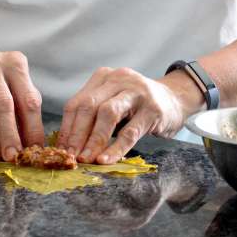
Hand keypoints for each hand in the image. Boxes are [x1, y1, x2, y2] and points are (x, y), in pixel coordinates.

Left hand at [57, 67, 203, 163]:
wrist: (175, 99)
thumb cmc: (138, 106)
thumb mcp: (114, 102)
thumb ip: (94, 116)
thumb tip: (70, 144)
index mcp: (104, 77)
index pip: (77, 102)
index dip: (67, 128)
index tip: (61, 149)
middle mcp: (119, 79)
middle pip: (89, 106)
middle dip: (77, 134)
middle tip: (70, 157)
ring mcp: (137, 92)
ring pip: (107, 114)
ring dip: (94, 140)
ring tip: (86, 159)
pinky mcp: (153, 109)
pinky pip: (130, 131)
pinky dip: (116, 147)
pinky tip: (106, 159)